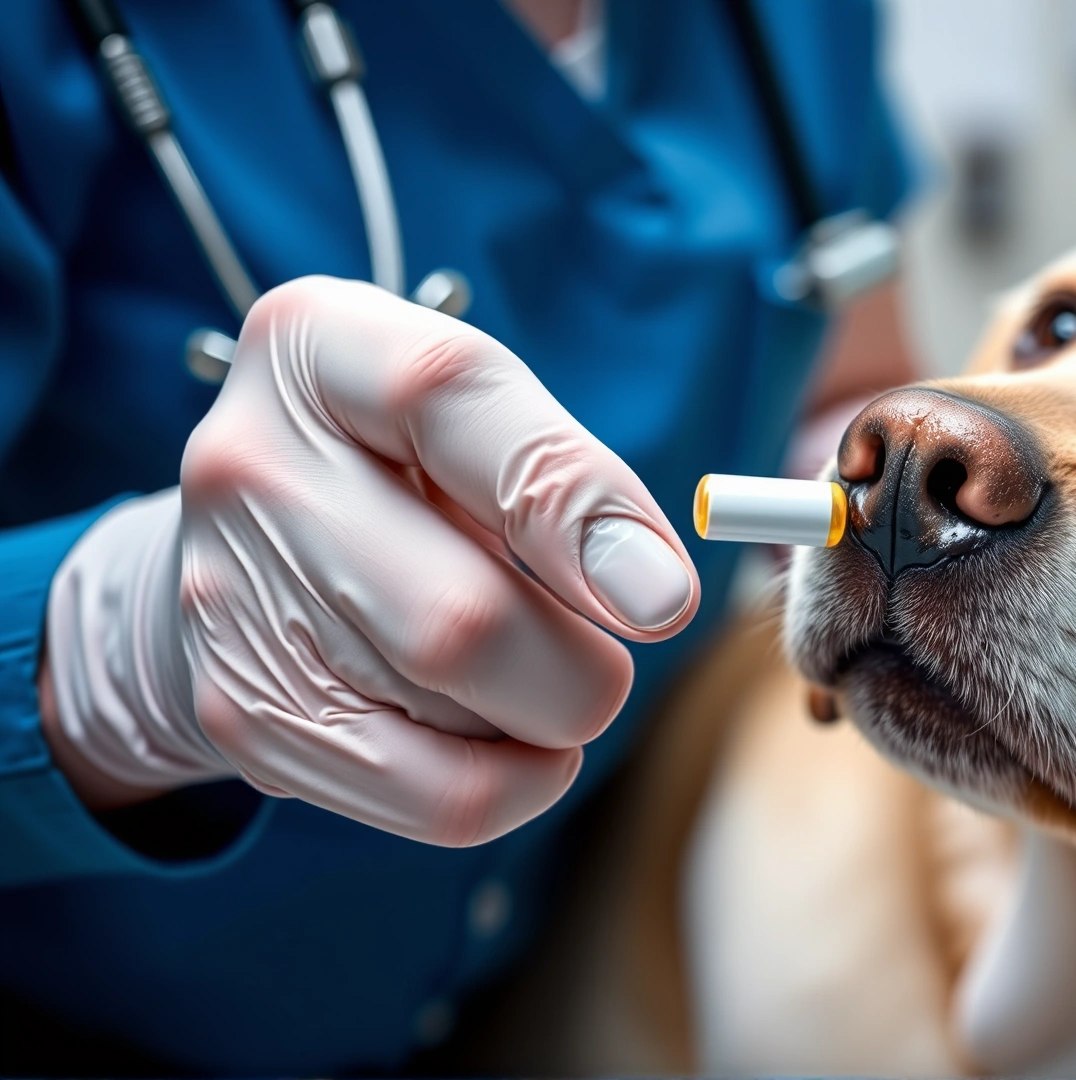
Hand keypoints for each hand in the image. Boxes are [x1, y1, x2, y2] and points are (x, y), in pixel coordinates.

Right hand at [41, 277, 698, 844]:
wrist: (255, 551)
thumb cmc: (411, 471)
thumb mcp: (485, 421)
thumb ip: (572, 478)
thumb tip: (658, 596)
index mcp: (318, 345)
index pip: (450, 399)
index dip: (579, 506)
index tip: (665, 598)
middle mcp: (247, 465)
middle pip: (463, 616)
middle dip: (582, 666)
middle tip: (606, 658)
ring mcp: (230, 598)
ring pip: (459, 711)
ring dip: (542, 714)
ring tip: (521, 667)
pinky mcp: (245, 714)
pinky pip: (438, 797)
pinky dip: (516, 783)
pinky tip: (512, 739)